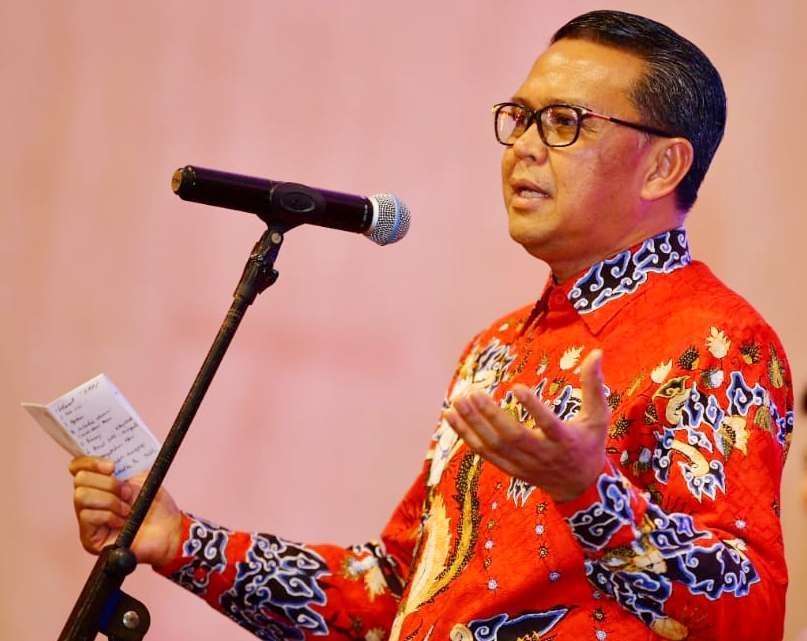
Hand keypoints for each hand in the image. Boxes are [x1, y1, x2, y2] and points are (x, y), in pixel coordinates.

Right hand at [69, 456, 182, 568]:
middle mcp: (89, 500)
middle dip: (108, 484)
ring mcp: (87, 519)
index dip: (90, 462)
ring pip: (82, 497)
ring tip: (127, 509)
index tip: (112, 466)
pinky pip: (88, 516)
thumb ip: (124, 464)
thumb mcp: (141, 477)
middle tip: (127, 493)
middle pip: (79, 480)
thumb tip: (111, 452)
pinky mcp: (88, 538)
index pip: (77, 466)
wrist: (168, 529)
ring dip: (110, 501)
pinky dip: (110, 516)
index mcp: (100, 482)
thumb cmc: (155, 505)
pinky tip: (123, 522)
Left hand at [445, 349, 609, 501]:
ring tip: (457, 400)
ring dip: (473, 424)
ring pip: (494, 446)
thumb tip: (597, 353)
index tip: (516, 387)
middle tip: (472, 392)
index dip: (533, 408)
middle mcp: (542, 455)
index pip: (548, 425)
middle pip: (513, 437)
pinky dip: (466, 436)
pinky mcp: (509, 469)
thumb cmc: (589, 444)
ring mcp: (523, 464)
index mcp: (565, 441)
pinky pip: (484, 453)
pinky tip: (451, 416)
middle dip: (490, 416)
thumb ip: (595, 386)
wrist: (579, 487)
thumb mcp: (598, 417)